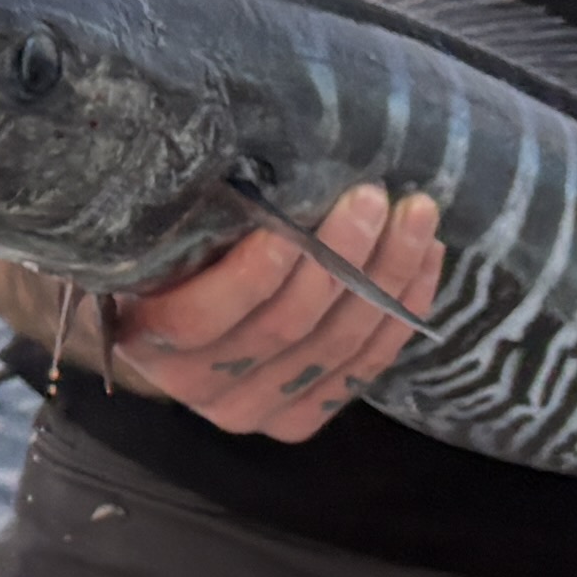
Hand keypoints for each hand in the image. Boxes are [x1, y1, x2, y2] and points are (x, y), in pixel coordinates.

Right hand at [27, 188, 442, 439]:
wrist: (170, 314)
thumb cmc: (169, 247)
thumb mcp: (161, 226)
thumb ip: (190, 209)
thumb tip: (240, 158)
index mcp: (150, 340)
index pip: (201, 318)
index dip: (251, 274)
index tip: (288, 219)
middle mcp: (203, 391)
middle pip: (283, 328)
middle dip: (338, 258)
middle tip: (373, 197)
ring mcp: (255, 411)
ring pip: (334, 346)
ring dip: (385, 277)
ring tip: (415, 216)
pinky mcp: (299, 418)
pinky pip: (363, 369)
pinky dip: (401, 313)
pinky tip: (425, 260)